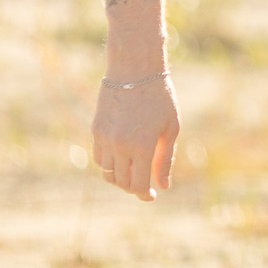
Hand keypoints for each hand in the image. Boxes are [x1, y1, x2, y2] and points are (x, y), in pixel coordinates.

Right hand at [91, 73, 180, 201]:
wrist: (134, 71)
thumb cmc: (160, 98)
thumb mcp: (171, 128)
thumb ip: (165, 159)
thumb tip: (164, 186)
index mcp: (142, 146)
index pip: (138, 184)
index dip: (144, 194)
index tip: (151, 196)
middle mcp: (120, 146)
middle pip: (121, 182)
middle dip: (133, 188)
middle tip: (144, 185)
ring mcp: (105, 139)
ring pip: (107, 173)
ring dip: (119, 178)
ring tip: (133, 173)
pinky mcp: (96, 131)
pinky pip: (99, 158)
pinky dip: (109, 165)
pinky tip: (122, 160)